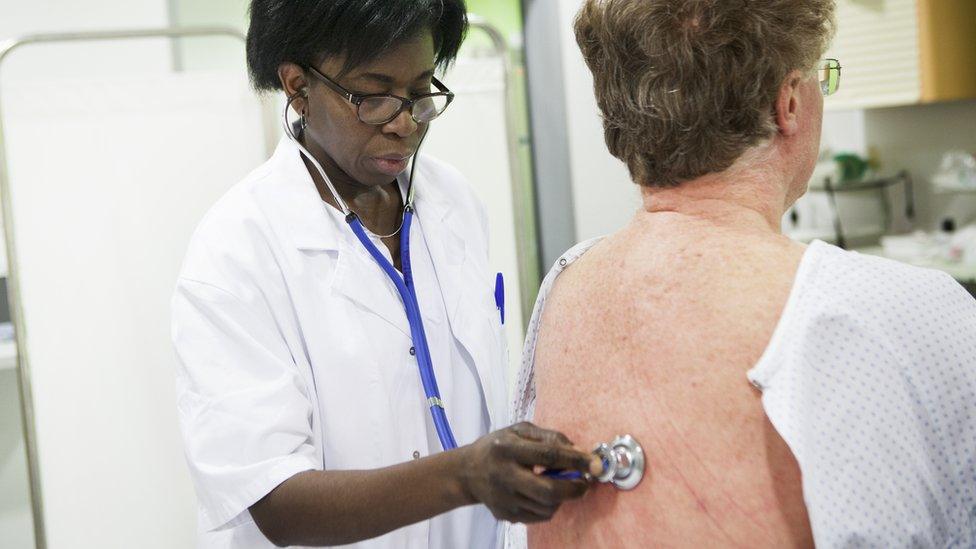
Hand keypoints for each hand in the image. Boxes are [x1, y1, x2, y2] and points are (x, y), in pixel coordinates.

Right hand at [457, 422, 600, 522]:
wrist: (468, 472)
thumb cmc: (499, 446)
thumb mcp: (519, 430)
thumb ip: (549, 437)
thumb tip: (579, 451)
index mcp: (508, 448)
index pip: (548, 455)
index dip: (576, 460)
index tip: (596, 463)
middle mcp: (504, 475)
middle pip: (549, 490)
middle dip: (575, 488)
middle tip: (586, 483)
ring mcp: (504, 499)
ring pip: (547, 506)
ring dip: (563, 497)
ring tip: (560, 484)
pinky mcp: (506, 515)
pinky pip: (540, 516)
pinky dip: (550, 506)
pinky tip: (544, 494)